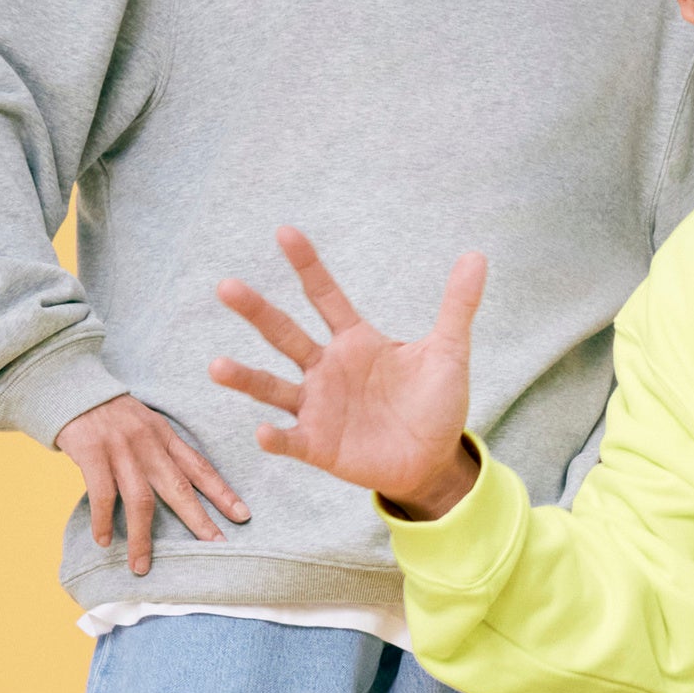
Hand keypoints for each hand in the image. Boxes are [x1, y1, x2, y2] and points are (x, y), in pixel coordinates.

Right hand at [53, 393, 250, 578]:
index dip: (222, 492)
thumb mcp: (145, 425)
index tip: (242, 515)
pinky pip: (101, 494)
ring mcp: (120, 448)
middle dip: (199, 520)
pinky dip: (103, 521)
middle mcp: (148, 443)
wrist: (72, 390)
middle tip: (216, 545)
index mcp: (165, 436)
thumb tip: (181, 490)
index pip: (200, 467)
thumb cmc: (111, 416)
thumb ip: (161, 453)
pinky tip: (104, 541)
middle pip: (179, 487)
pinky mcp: (91, 453)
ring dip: (142, 537)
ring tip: (142, 566)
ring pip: (139, 500)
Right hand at [209, 229, 486, 518]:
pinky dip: (275, 437)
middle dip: (256, 312)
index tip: (285, 232)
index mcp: (355, 341)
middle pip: (285, 334)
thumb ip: (457, 306)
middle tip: (226, 287)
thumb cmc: (435, 403)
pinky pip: (290, 440)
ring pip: (272, 387)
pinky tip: (263, 433)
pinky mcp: (318, 445)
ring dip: (245, 378)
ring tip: (216, 366)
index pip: (324, 295)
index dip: (307, 265)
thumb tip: (477, 256)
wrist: (434, 459)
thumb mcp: (448, 353)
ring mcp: (317, 407)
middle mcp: (326, 369)